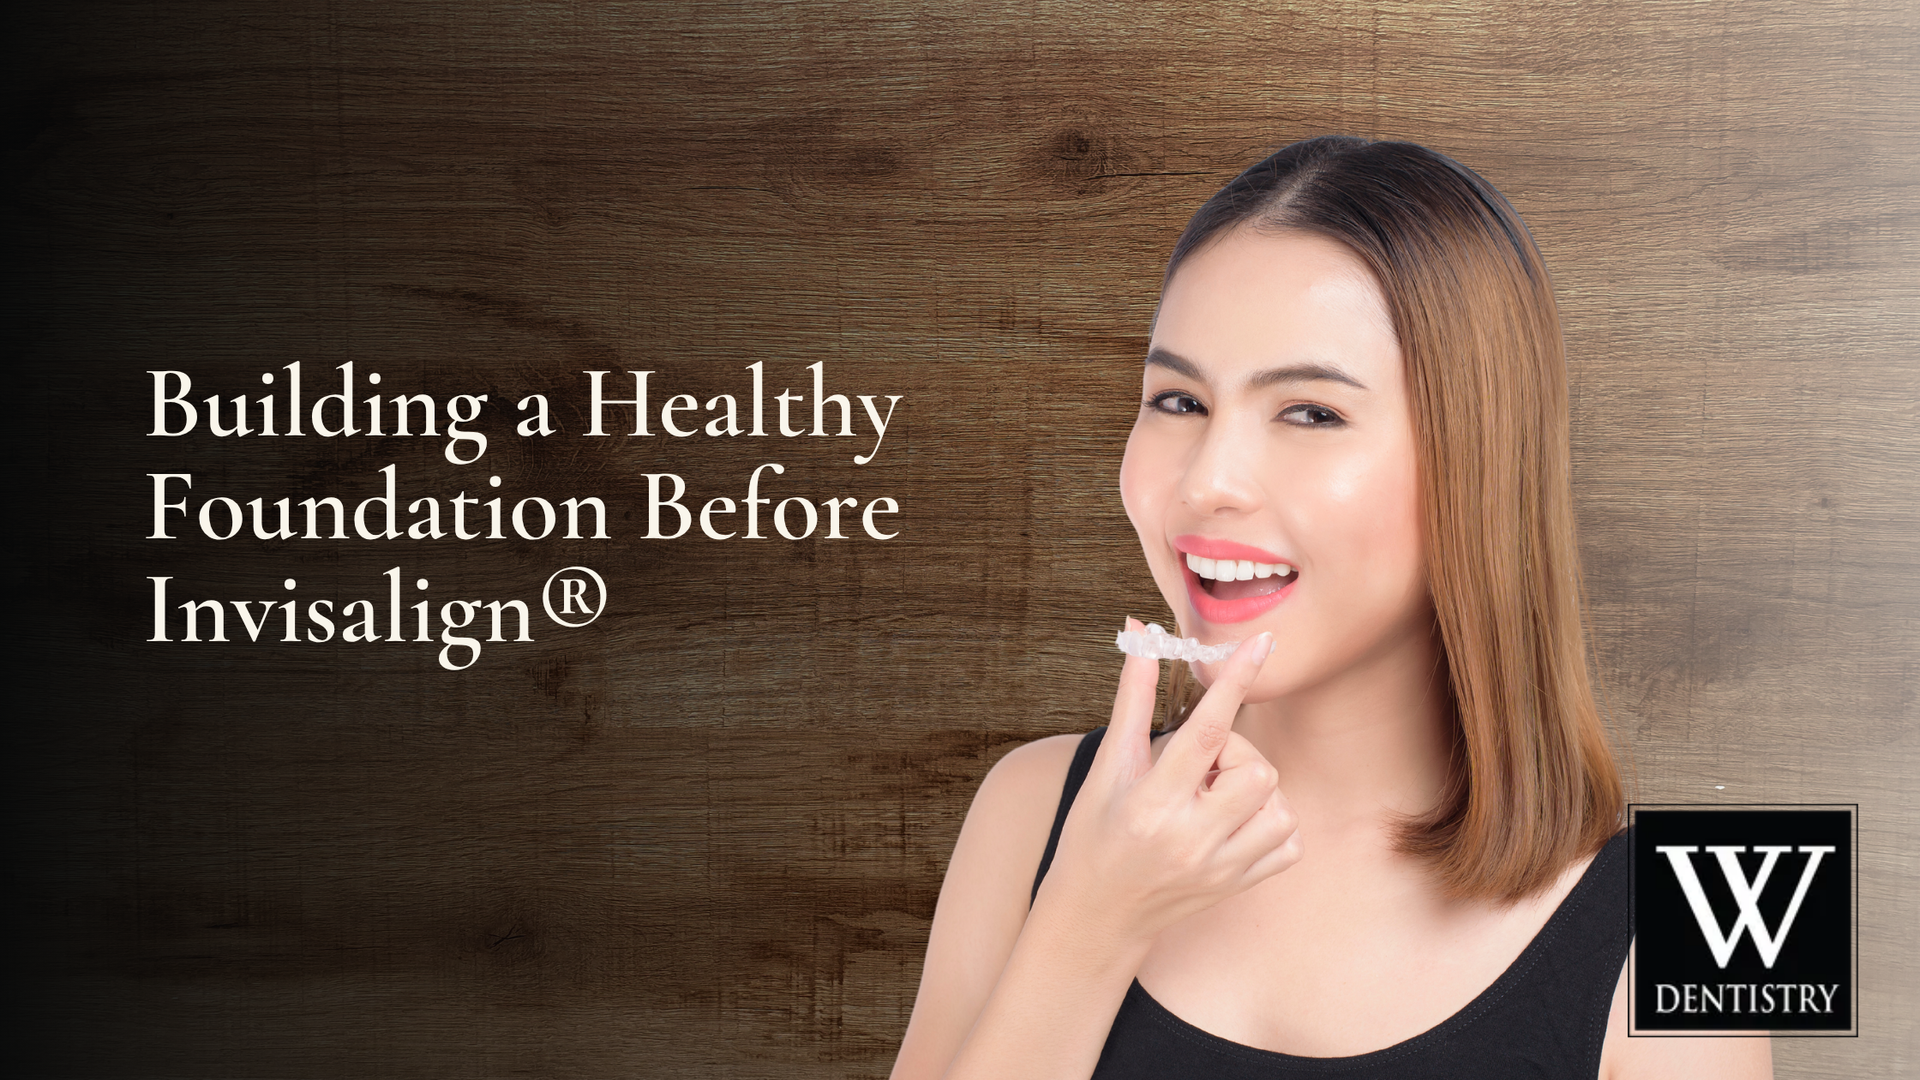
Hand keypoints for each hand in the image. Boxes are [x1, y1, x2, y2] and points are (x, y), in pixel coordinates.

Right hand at [1037, 618, 1301, 946]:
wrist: (1097, 913)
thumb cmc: (1094, 833)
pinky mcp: (1239, 886)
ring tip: (1212, 797)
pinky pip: (1289, 839)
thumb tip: (1141, 632)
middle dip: (1234, 755)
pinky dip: (1271, 820)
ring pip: (1278, 805)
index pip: (1205, 733)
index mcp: (1152, 804)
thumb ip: (1133, 699)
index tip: (1261, 642)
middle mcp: (1191, 839)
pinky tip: (1235, 820)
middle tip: (1197, 769)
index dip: (1236, 682)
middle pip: (1256, 771)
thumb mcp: (1107, 767)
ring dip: (1254, 788)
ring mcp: (1220, 868)